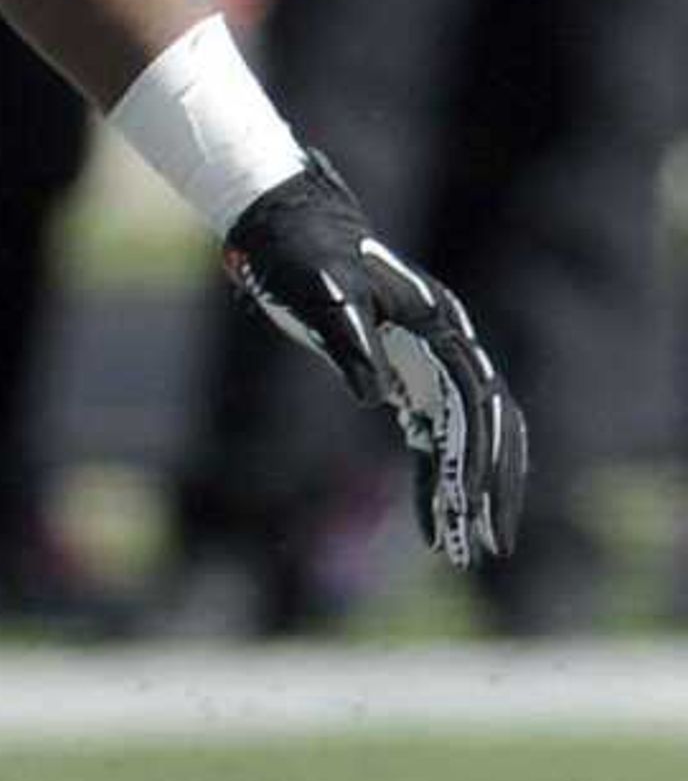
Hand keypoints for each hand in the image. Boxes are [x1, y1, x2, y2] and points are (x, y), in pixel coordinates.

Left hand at [223, 153, 527, 565]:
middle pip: (488, 428)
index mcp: (436, 329)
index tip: (471, 505)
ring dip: (470, 493)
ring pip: (468, 440)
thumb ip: (349, 343)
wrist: (289, 230)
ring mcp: (430, 366)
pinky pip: (434, 440)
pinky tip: (432, 521)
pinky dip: (434, 480)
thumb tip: (375, 397)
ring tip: (467, 551)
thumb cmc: (301, 261)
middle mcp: (446, 349)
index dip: (477, 456)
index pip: (473, 403)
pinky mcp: (408, 381)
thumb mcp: (320, 298)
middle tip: (491, 547)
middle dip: (491, 488)